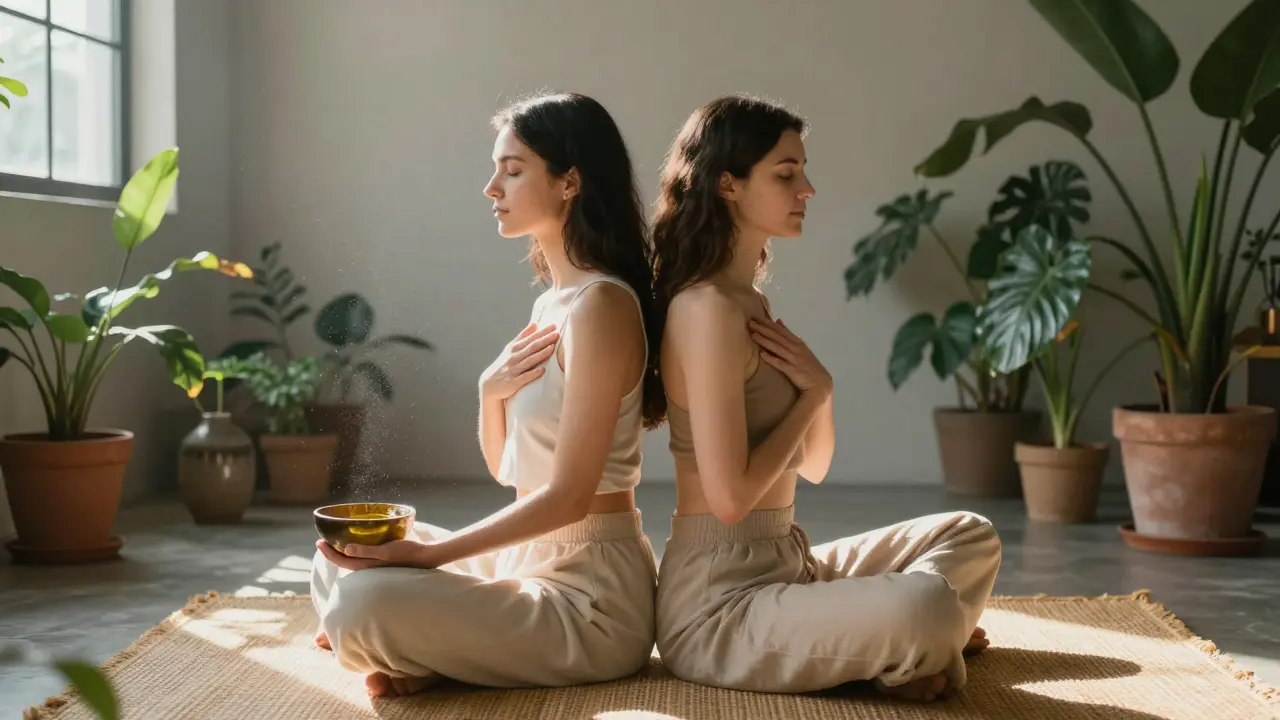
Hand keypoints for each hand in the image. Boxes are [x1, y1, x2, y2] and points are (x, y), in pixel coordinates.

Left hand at [315, 539, 437, 570]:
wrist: (425, 558)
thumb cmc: (407, 553)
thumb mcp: (386, 551)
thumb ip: (366, 551)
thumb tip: (346, 549)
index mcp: (366, 567)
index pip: (340, 560)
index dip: (328, 552)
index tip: (318, 541)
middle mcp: (368, 568)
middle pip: (344, 561)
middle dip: (332, 552)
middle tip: (323, 541)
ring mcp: (374, 566)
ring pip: (352, 560)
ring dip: (342, 552)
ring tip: (335, 541)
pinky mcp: (381, 562)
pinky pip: (361, 557)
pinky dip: (354, 551)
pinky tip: (357, 544)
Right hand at [480, 322, 559, 400]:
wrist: (489, 384)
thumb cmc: (504, 364)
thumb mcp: (510, 348)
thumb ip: (522, 336)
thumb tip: (534, 324)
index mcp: (514, 348)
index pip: (530, 338)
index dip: (542, 332)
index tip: (553, 326)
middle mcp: (514, 357)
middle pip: (531, 347)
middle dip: (544, 340)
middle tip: (556, 333)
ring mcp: (513, 370)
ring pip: (529, 361)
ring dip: (541, 354)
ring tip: (552, 348)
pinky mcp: (513, 382)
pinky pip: (524, 377)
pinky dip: (533, 373)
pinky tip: (543, 370)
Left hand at [749, 318, 832, 397]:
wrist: (820, 383)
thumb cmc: (808, 365)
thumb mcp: (800, 347)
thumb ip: (788, 335)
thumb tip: (778, 321)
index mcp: (797, 342)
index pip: (780, 330)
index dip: (768, 323)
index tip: (755, 317)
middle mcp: (796, 348)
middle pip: (778, 337)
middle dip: (763, 329)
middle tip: (750, 322)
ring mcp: (795, 359)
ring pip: (778, 348)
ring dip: (765, 341)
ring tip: (753, 335)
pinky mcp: (793, 370)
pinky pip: (780, 363)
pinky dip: (771, 359)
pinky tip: (762, 355)